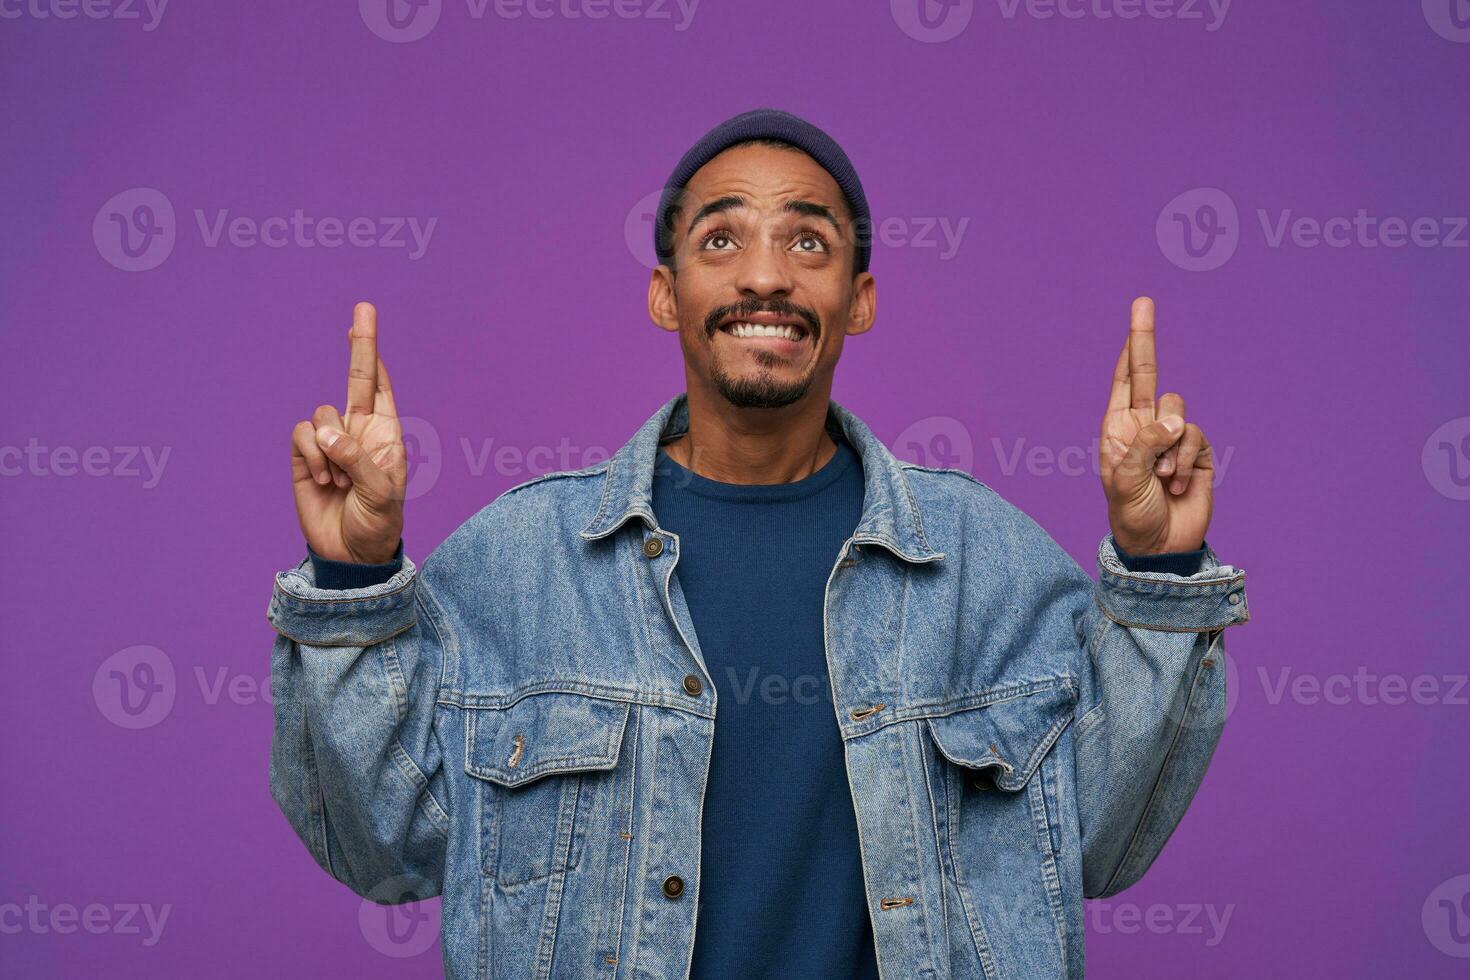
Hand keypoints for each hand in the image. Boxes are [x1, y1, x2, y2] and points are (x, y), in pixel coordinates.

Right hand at [290, 302, 406, 564]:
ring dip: (329, 450)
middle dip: (359, 343)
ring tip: (339, 481)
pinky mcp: (303, 456)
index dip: (372, 353)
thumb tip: (325, 432)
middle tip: (364, 307)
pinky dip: (311, 456)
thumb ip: (356, 459)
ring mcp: (330, 442)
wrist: (350, 554)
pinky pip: (301, 435)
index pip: (379, 385)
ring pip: (321, 415)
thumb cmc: (377, 523)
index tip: (365, 317)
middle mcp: (357, 430)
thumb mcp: (380, 493)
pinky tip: (322, 481)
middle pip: (354, 377)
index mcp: (385, 433)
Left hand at [1099, 297, 1213, 554]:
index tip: (1138, 310)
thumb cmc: (1131, 513)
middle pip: (1149, 374)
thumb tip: (1173, 420)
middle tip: (1141, 301)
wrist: (1160, 547)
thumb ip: (1145, 445)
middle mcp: (1144, 425)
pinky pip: (1194, 437)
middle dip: (1144, 337)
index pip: (1125, 379)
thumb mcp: (1125, 480)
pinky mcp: (1198, 452)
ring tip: (1161, 478)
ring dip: (1169, 447)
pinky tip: (1178, 483)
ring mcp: (1172, 437)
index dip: (1131, 345)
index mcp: (1119, 427)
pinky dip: (1185, 461)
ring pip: (1176, 411)